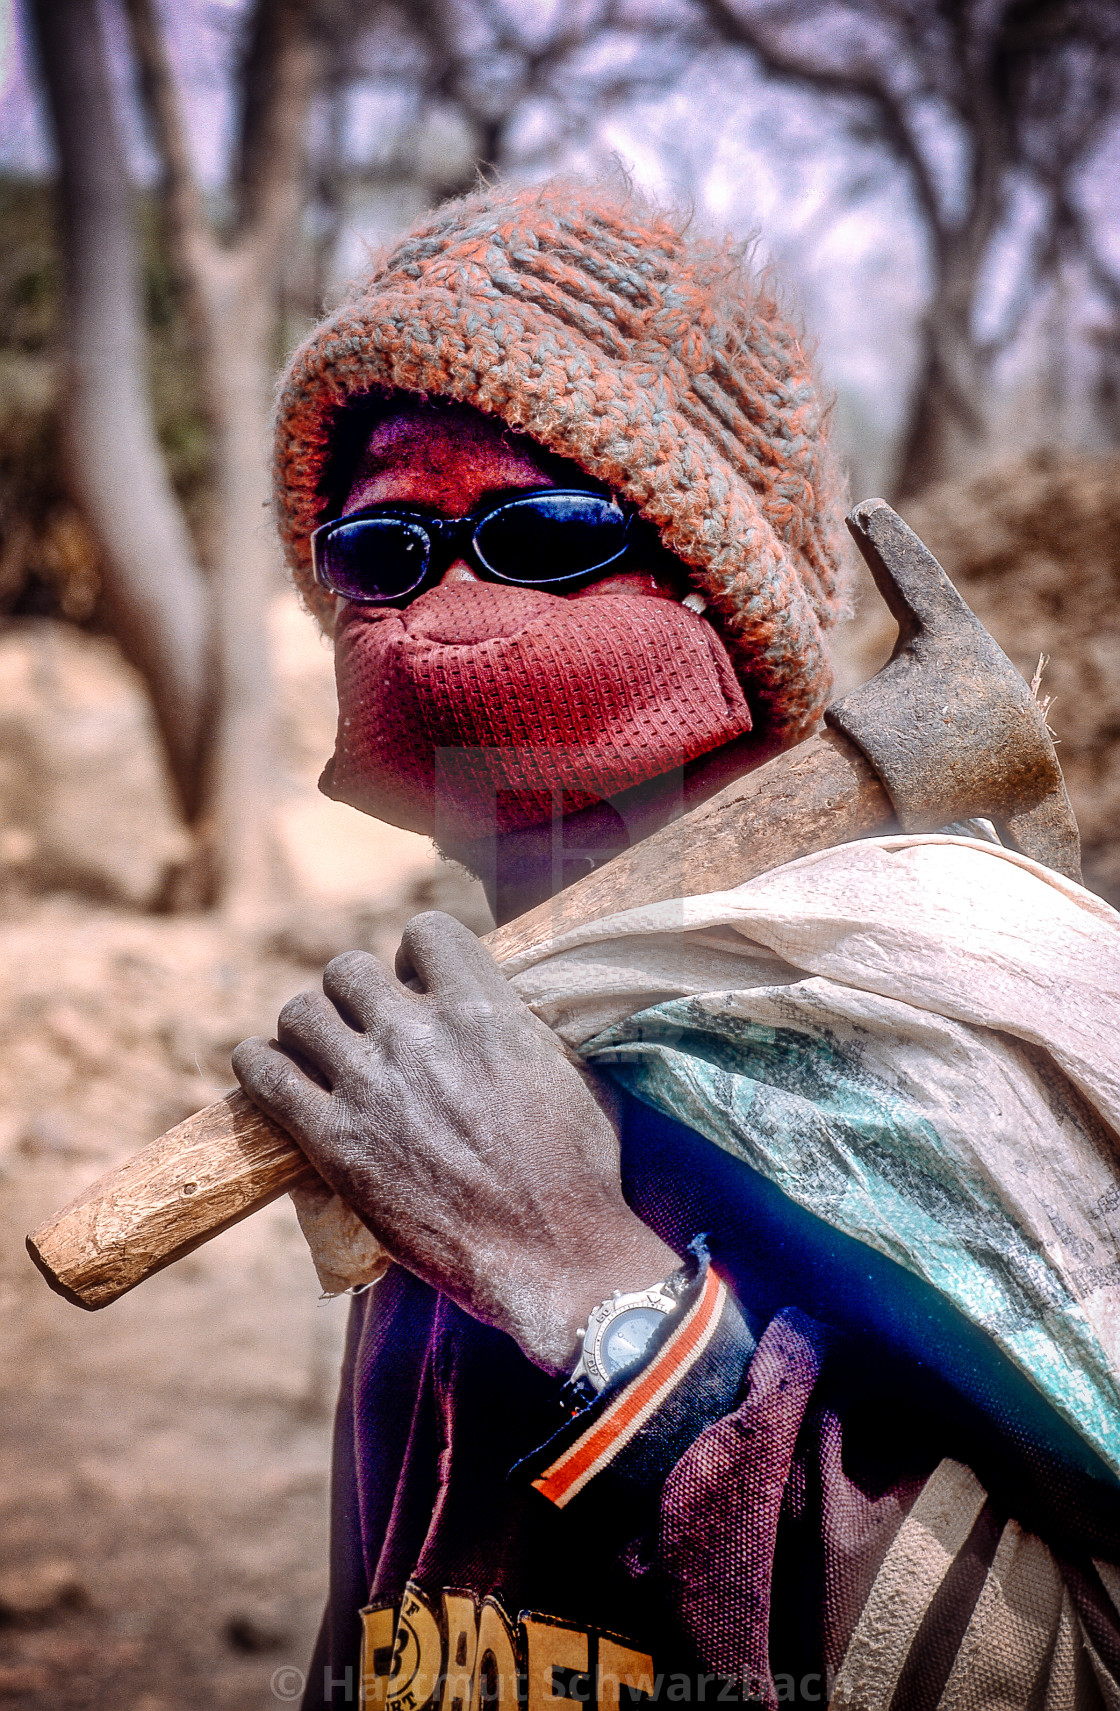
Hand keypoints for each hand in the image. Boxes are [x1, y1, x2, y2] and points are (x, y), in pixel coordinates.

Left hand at [232, 912, 678, 1372]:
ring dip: (309, 1028)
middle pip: (348, 969)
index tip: (418, 987)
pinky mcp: (333, 1142)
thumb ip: (524, 1028)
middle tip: (367, 1029)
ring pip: (300, 1013)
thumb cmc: (579, 1172)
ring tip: (321, 1054)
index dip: (417, 958)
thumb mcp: (572, 1072)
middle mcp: (418, 1034)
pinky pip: (266, 1075)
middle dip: (356, 994)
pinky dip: (260, 1065)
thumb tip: (507, 1007)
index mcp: (482, 1007)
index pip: (424, 932)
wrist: (552, 1255)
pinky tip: (269, 1070)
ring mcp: (370, 1086)